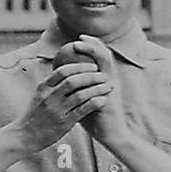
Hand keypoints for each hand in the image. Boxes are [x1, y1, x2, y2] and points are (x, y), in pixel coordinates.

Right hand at [14, 61, 112, 153]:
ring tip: (108, 86)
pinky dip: (94, 103)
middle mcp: (50, 97)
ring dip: (96, 89)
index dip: (80, 66)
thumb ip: (52, 84)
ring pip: (80, 95)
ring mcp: (57, 110)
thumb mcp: (39, 96)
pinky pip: (82, 111)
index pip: (63, 70)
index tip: (92, 66)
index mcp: (44, 88)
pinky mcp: (64, 123)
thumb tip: (66, 71)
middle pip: (73, 80)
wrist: (25, 136)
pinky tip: (103, 100)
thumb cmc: (34, 115)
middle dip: (91, 76)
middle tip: (102, 75)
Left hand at [64, 34, 130, 150]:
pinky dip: (93, 61)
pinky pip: (102, 70)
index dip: (90, 47)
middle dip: (92, 43)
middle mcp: (109, 79)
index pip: (99, 58)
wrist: (109, 134)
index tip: (76, 42)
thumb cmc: (94, 121)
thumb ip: (76, 91)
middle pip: (103, 53)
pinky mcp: (109, 89)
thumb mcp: (82, 102)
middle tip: (78, 37)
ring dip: (91, 48)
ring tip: (77, 43)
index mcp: (103, 81)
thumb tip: (60, 84)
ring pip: (104, 57)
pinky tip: (80, 60)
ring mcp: (110, 83)